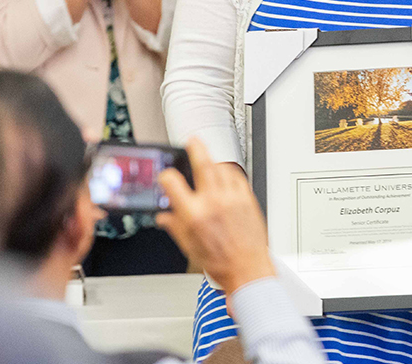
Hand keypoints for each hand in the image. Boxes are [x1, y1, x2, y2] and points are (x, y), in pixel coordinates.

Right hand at [156, 140, 272, 294]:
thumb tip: (164, 217)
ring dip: (214, 161)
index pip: (173, 183)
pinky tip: (226, 175)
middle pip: (203, 164)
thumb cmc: (221, 263)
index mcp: (194, 215)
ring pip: (222, 168)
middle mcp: (214, 203)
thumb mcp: (189, 247)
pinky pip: (238, 177)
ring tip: (209, 160)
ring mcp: (232, 199)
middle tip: (193, 141)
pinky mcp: (248, 200)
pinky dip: (230, 173)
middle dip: (196, 148)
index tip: (166, 176)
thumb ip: (175, 227)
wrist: (248, 270)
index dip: (166, 176)